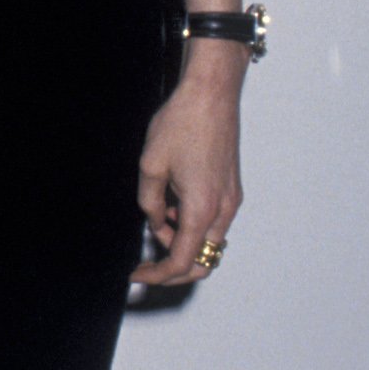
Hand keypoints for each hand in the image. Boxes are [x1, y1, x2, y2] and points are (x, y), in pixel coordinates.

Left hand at [131, 44, 244, 285]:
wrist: (211, 94)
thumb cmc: (183, 123)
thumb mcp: (151, 166)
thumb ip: (150, 203)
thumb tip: (156, 222)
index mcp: (202, 209)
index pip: (182, 262)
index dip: (157, 275)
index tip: (137, 274)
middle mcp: (223, 210)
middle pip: (204, 261)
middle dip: (174, 269)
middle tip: (147, 264)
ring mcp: (231, 199)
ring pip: (210, 242)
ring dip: (183, 243)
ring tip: (157, 222)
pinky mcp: (231, 188)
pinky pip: (214, 222)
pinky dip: (193, 226)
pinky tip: (172, 206)